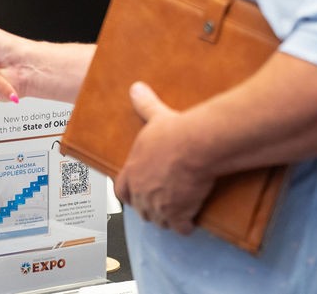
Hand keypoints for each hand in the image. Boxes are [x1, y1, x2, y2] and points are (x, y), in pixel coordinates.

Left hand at [114, 82, 213, 233]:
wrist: (196, 144)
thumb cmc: (175, 131)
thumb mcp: (155, 116)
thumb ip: (144, 105)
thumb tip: (136, 88)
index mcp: (133, 170)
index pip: (121, 190)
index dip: (128, 195)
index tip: (135, 197)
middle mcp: (141, 190)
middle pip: (141, 209)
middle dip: (151, 209)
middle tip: (162, 206)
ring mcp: (158, 204)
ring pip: (159, 220)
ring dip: (167, 219)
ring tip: (177, 215)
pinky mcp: (178, 213)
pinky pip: (179, 228)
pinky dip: (185, 227)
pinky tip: (190, 223)